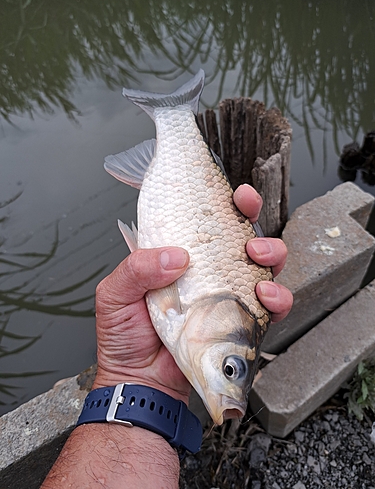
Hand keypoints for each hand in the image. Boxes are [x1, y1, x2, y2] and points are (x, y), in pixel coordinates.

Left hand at [93, 184, 292, 401]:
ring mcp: (227, 296)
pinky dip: (278, 297)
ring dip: (272, 255)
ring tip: (260, 259)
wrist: (138, 381)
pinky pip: (270, 306)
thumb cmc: (123, 336)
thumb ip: (137, 268)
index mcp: (180, 258)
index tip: (235, 195)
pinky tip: (266, 294)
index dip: (226, 203)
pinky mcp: (241, 323)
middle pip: (244, 238)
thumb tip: (176, 256)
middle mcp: (208, 273)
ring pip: (265, 266)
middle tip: (250, 233)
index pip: (207, 221)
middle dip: (256, 222)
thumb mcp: (115, 294)